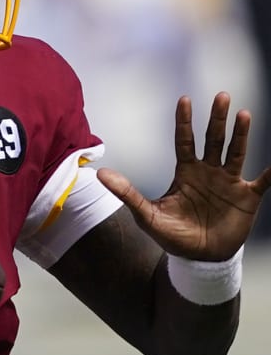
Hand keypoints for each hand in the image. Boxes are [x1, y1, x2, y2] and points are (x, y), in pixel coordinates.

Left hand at [97, 92, 270, 259]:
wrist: (199, 258)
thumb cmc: (173, 235)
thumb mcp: (147, 215)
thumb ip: (126, 193)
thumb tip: (100, 174)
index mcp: (186, 172)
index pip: (184, 141)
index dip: (184, 121)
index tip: (184, 99)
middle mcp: (209, 172)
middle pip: (213, 139)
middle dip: (217, 119)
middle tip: (221, 95)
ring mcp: (229, 182)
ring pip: (236, 153)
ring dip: (241, 134)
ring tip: (243, 114)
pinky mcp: (247, 197)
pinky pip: (263, 181)